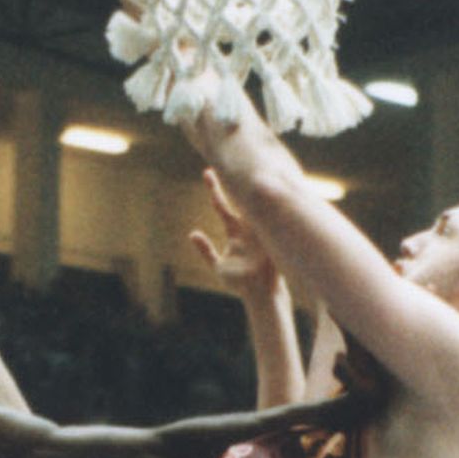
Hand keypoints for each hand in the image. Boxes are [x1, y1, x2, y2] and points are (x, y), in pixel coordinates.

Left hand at [189, 169, 279, 302]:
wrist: (262, 295)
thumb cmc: (240, 281)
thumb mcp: (218, 266)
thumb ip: (206, 250)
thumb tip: (192, 233)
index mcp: (238, 230)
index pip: (224, 206)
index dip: (215, 189)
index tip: (207, 171)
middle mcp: (248, 229)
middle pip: (237, 201)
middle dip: (231, 182)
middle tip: (222, 161)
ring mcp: (259, 234)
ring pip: (252, 209)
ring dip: (250, 191)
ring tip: (246, 171)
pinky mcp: (266, 245)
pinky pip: (264, 230)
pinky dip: (259, 222)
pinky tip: (248, 209)